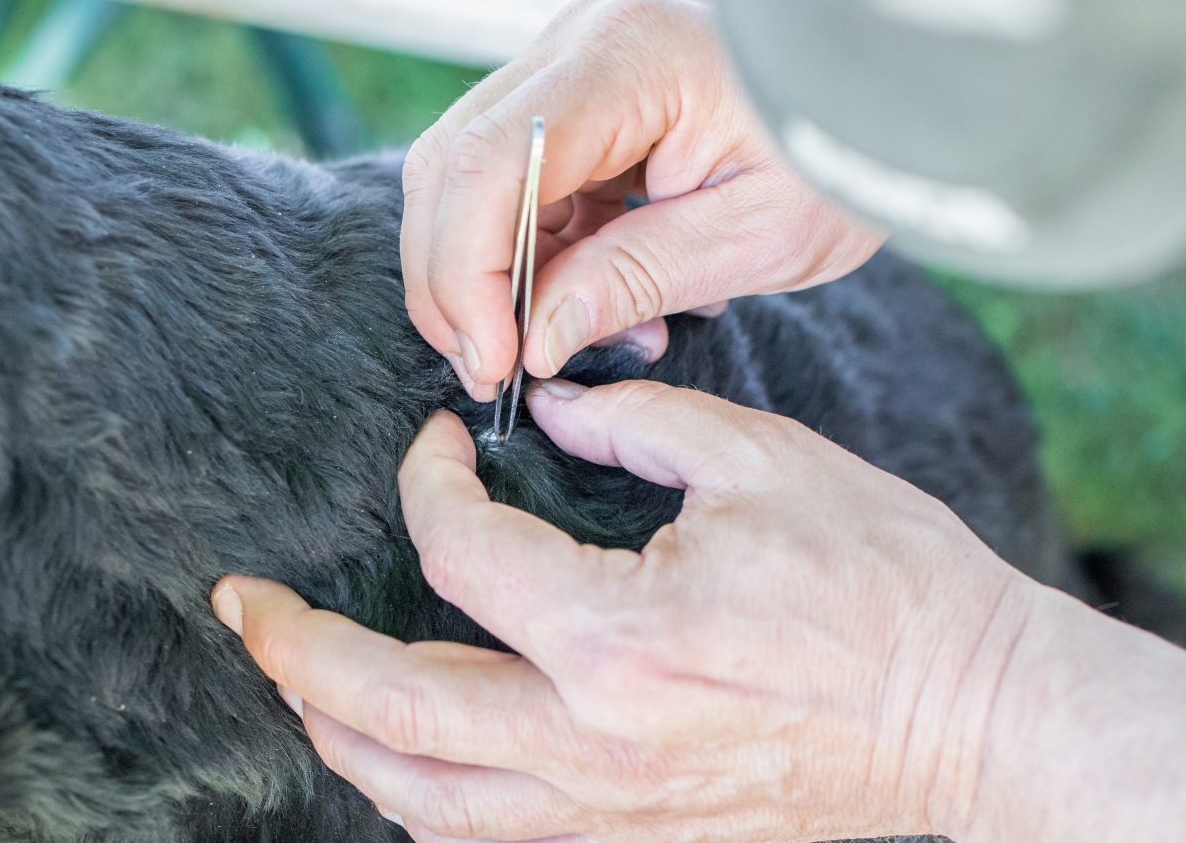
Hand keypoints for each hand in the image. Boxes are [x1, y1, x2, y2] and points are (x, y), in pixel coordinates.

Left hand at [212, 381, 1034, 841]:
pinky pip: (484, 835)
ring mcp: (605, 808)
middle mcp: (589, 739)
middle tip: (244, 605)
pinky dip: (417, 793)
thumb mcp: (765, 462)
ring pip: (419, 795)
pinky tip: (397, 754)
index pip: (460, 551)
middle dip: (296, 651)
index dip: (427, 481)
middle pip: (388, 707)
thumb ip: (636, 423)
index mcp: (615, 632)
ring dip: (337, 733)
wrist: (970, 720)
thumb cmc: (886, 587)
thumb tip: (553, 413)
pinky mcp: (635, 836)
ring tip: (293, 680)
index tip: (437, 444)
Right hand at [401, 0, 885, 399]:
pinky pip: (516, 184)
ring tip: (562, 340)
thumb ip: (635, 281)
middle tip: (496, 370)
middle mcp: (579, 46)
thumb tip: (533, 341)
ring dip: (491, 273)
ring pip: (469, 178)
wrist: (882, 93)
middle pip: (452, 167)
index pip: (490, 167)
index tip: (493, 363)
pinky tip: (589, 298)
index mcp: (628, 62)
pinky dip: (531, 253)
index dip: (466, 276)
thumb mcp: (755, 235)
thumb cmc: (841, 152)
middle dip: (455, 282)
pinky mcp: (581, 101)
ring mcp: (573, 67)